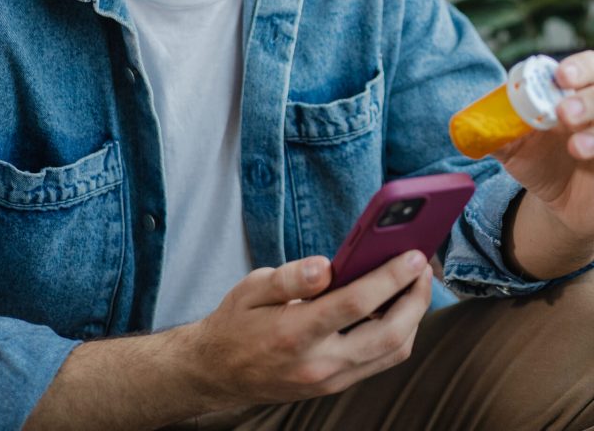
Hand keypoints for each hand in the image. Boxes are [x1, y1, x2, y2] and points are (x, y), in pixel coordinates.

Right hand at [180, 251, 431, 411]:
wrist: (218, 373)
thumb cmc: (236, 322)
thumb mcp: (252, 288)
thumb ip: (291, 277)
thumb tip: (326, 266)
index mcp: (295, 332)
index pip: (356, 303)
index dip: (390, 277)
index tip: (413, 254)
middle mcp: (319, 363)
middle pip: (389, 334)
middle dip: (416, 298)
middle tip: (423, 266)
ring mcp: (331, 380)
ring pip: (393, 353)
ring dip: (414, 317)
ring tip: (416, 283)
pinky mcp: (336, 385)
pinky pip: (381, 361)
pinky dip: (399, 333)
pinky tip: (397, 306)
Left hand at [496, 52, 593, 240]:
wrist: (561, 204)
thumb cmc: (540, 164)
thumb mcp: (513, 148)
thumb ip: (495, 132)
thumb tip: (465, 125)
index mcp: (574, 94)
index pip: (587, 67)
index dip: (579, 67)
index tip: (561, 76)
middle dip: (588, 98)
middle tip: (563, 112)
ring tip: (574, 147)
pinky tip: (584, 157)